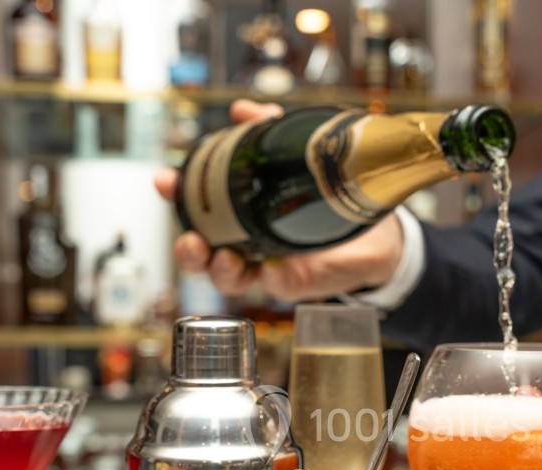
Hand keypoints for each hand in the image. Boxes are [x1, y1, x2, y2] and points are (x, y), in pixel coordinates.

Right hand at [155, 99, 405, 302]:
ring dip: (219, 269)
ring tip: (226, 258)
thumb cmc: (326, 191)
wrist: (375, 225)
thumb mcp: (297, 152)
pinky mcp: (291, 282)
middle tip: (191, 239)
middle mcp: (245, 240)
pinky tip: (266, 270)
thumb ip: (269, 130)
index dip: (176, 193)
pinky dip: (265, 279)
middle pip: (201, 253)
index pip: (197, 204)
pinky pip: (271, 285)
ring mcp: (266, 264)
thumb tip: (243, 110)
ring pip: (227, 277)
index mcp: (239, 210)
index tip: (166, 181)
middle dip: (187, 249)